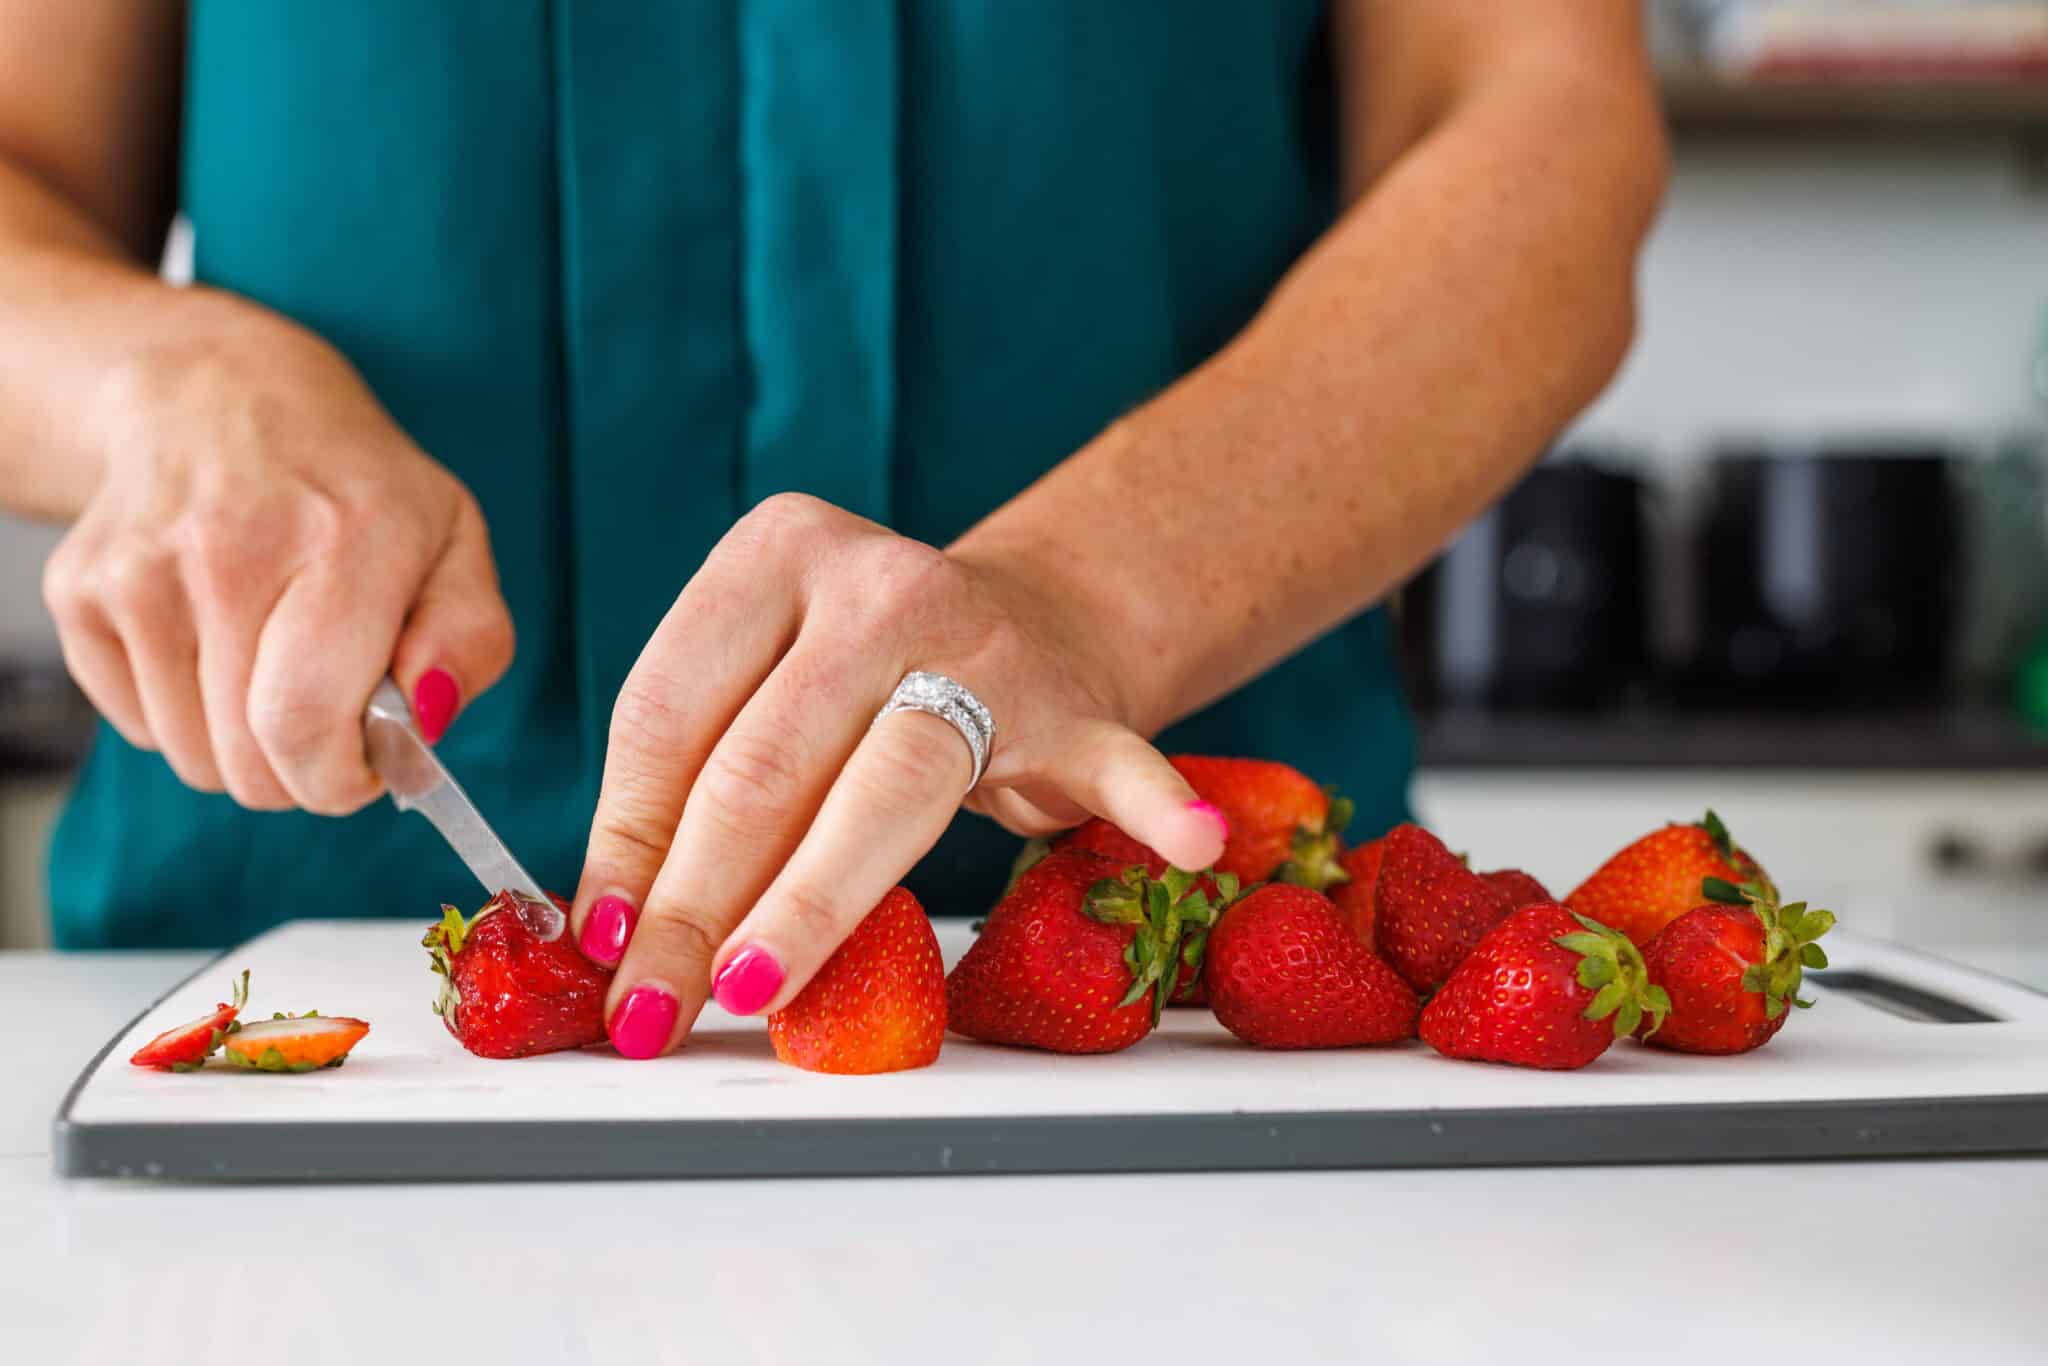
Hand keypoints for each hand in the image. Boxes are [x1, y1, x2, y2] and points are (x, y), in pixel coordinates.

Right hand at [41, 318, 513, 811]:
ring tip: (271, 663)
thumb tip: (426, 717)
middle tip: (327, 713)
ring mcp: (140, 569)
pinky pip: (139, 727)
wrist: (221, 398)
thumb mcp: (454, 542)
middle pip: (249, 761)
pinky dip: (184, 713)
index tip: (364, 763)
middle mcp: (231, 548)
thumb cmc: (355, 488)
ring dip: (242, 745)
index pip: (306, 722)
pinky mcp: (78, 590)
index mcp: (345, 537)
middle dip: (301, 771)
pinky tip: (213, 638)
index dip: (339, 778)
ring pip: (193, 758)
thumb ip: (469, 638)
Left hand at [569, 493, 1226, 1057]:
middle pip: (766, 763)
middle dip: (695, 902)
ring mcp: (989, 644)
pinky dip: (1152, 808)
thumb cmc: (858, 675)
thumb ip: (692, 777)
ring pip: (890, 787)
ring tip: (754, 985)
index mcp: (776, 552)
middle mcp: (879, 581)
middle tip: (653, 1002)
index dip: (628, 837)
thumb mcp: (761, 683)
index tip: (602, 939)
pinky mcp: (1079, 708)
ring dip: (814, 903)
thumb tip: (609, 929)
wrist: (1026, 617)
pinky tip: (1190, 845)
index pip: (672, 710)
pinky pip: (1116, 765)